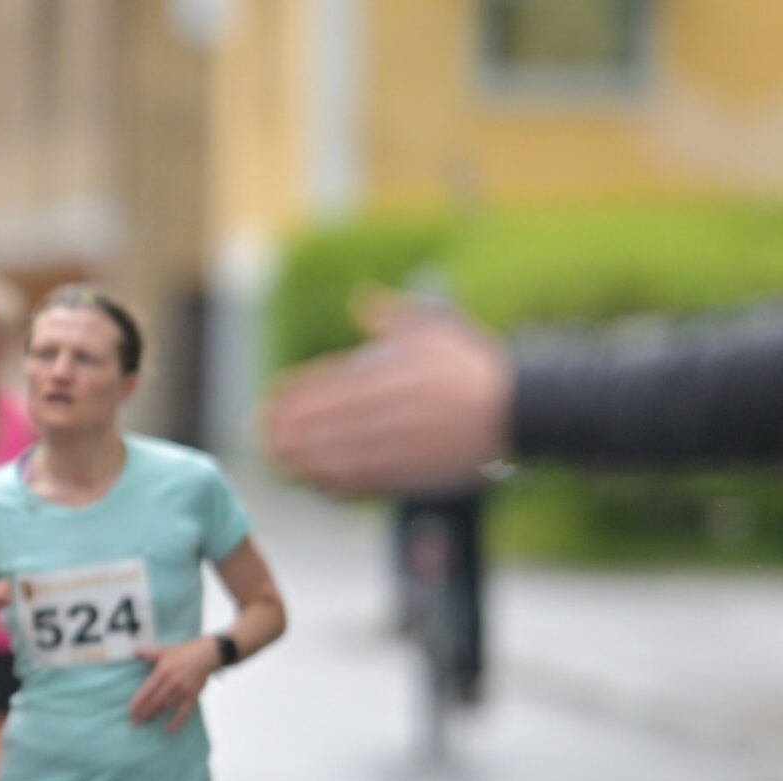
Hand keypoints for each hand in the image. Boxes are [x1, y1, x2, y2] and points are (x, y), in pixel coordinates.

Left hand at [128, 639, 220, 730]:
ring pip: (166, 707)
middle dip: (143, 713)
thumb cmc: (185, 652)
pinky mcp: (193, 696)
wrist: (208, 654)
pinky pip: (184, 712)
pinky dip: (176, 722)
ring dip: (156, 715)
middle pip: (155, 701)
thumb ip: (149, 654)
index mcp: (163, 671)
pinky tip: (168, 730)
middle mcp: (172, 682)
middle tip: (134, 723)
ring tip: (146, 723)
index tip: (130, 712)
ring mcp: (183, 690)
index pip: (147, 690)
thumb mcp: (166, 650)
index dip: (138, 703)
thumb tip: (135, 651)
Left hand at [261, 292, 513, 494]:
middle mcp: (394, 404)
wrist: (522, 407)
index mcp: (395, 370)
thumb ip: (393, 316)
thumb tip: (362, 298)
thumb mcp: (437, 330)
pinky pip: (368, 476)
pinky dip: (336, 479)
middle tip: (259, 433)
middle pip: (329, 418)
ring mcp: (402, 438)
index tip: (271, 397)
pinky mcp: (415, 467)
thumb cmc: (478, 367)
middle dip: (291, 426)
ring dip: (304, 455)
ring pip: (341, 449)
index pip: (333, 380)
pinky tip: (314, 480)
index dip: (298, 391)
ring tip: (276, 458)